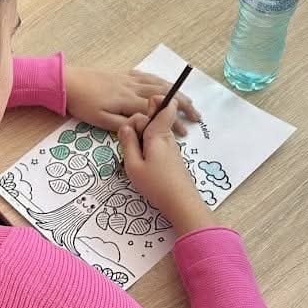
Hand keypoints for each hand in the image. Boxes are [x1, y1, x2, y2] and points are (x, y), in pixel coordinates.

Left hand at [65, 66, 200, 133]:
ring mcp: (129, 79)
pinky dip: (161, 81)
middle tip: (197, 115)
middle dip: (184, 105)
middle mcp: (134, 87)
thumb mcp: (101, 121)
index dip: (174, 122)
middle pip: (165, 95)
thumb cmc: (83, 104)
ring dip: (176, 92)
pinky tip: (165, 84)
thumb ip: (124, 125)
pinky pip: (148, 76)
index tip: (186, 132)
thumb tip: (145, 128)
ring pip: (159, 84)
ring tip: (189, 100)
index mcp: (129, 101)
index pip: (158, 113)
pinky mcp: (123, 74)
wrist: (68, 81)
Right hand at [119, 97, 215, 235]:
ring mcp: (171, 146)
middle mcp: (167, 136)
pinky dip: (148, 147)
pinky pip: (157, 142)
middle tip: (129, 146)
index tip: (138, 120)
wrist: (181, 203)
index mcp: (158, 134)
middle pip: (153, 118)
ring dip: (142, 138)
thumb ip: (128, 143)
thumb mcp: (133, 165)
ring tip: (135, 158)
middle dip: (138, 125)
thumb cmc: (156, 185)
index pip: (164, 105)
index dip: (152, 104)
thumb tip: (125, 126)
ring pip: (154, 131)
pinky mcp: (171, 156)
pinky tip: (143, 164)